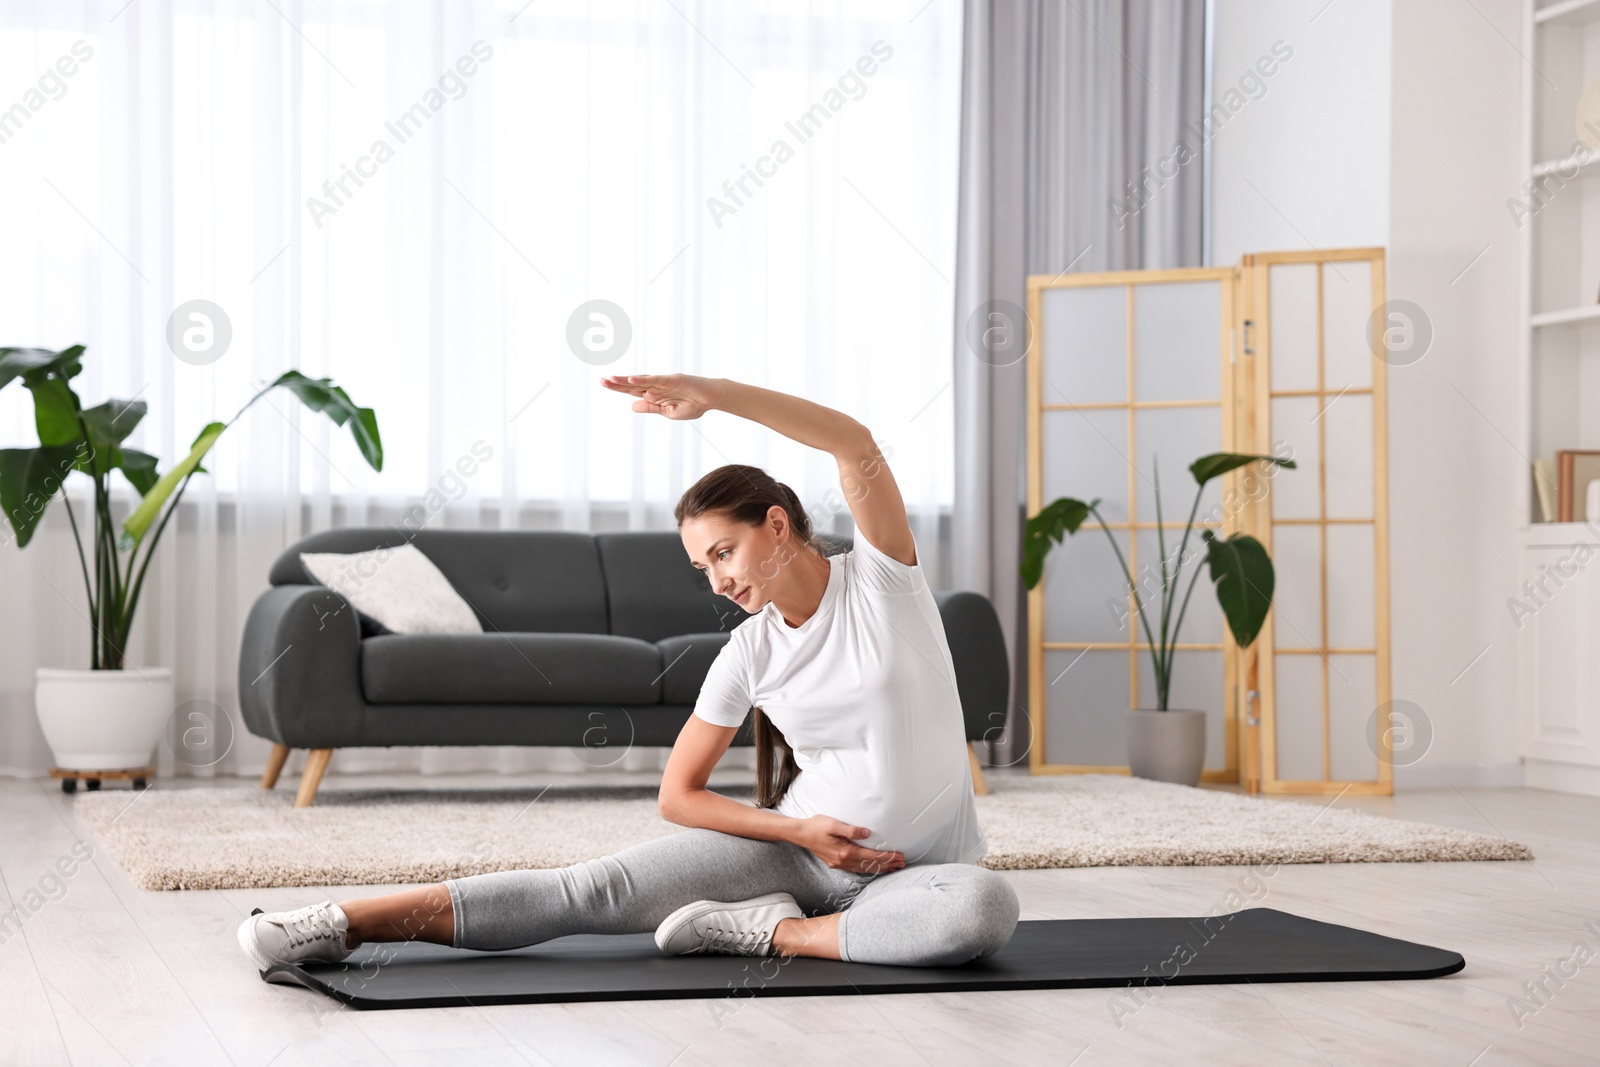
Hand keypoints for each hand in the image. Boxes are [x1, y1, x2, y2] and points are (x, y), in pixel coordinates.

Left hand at [599, 373, 723, 420]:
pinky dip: (643, 379)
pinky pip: (655, 379)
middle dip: (617, 383)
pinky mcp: (672, 379)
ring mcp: (663, 382)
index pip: (632, 391)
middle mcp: (656, 386)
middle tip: (602, 381)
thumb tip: (632, 406)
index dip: (619, 388)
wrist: (711, 399)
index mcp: (654, 395)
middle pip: (633, 385)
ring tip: (611, 379)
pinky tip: (631, 379)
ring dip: (626, 380)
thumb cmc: (693, 405)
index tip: (605, 384)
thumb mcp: (668, 412)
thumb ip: (651, 408)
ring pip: (641, 380)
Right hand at [792, 815, 905, 874]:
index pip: (871, 856)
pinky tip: (873, 868)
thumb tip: (867, 833)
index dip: (886, 857)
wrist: (800, 834)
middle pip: (870, 865)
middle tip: (902, 864)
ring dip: (879, 868)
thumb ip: (851, 830)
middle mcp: (843, 861)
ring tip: (893, 868)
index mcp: (845, 851)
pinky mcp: (836, 863)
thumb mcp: (833, 824)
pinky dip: (868, 869)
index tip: (899, 856)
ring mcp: (839, 864)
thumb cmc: (817, 826)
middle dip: (887, 865)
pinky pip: (856, 869)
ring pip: (864, 869)